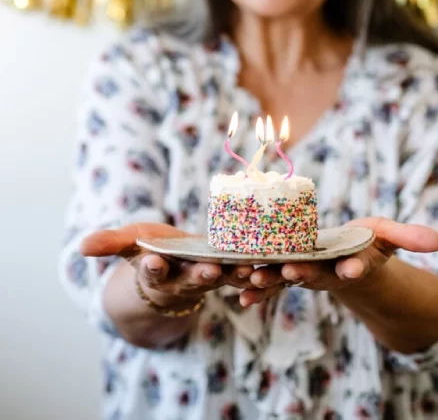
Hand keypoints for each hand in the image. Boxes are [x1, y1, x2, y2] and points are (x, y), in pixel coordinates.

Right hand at [80, 222, 283, 308]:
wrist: (174, 263)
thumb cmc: (148, 249)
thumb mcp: (129, 244)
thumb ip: (109, 244)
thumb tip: (81, 246)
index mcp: (157, 273)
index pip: (152, 272)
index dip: (151, 268)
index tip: (151, 262)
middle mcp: (183, 280)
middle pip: (190, 280)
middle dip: (198, 275)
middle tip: (207, 270)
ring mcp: (208, 278)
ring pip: (221, 280)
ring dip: (233, 276)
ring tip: (246, 270)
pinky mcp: (227, 271)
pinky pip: (242, 274)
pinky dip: (254, 271)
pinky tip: (268, 264)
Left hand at [245, 217, 437, 299]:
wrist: (346, 261)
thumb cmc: (368, 245)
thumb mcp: (389, 237)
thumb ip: (409, 238)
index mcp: (354, 262)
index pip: (358, 266)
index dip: (358, 267)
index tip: (355, 267)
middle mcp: (328, 272)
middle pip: (318, 274)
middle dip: (306, 274)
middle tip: (294, 272)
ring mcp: (306, 273)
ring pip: (288, 278)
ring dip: (273, 280)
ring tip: (256, 280)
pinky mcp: (287, 271)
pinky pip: (271, 281)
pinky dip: (257, 288)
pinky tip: (241, 294)